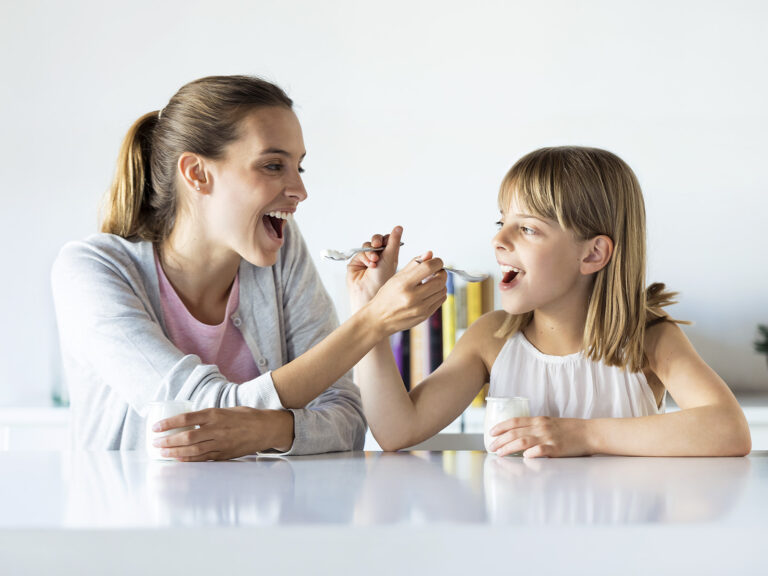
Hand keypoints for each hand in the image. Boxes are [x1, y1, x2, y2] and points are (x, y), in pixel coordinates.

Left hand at [151, 407, 294, 460]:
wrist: (267, 428)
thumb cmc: (246, 416)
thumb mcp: (226, 410)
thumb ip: (209, 416)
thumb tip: (189, 422)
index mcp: (215, 414)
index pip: (186, 419)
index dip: (169, 423)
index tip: (156, 427)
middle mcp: (217, 429)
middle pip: (187, 436)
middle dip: (168, 441)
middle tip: (154, 443)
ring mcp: (221, 443)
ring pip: (193, 450)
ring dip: (175, 452)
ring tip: (162, 453)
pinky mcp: (224, 454)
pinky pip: (203, 459)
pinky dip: (189, 460)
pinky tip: (178, 459)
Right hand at [347, 226, 403, 305]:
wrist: (368, 292)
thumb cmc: (382, 280)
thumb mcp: (390, 258)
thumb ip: (393, 241)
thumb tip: (399, 227)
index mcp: (390, 256)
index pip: (389, 240)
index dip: (388, 238)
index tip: (388, 239)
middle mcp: (379, 257)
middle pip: (377, 240)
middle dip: (377, 241)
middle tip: (377, 244)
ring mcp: (367, 259)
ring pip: (367, 245)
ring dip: (371, 251)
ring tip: (374, 260)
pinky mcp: (357, 262)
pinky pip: (360, 252)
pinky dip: (364, 256)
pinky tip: (368, 264)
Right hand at [363, 251, 446, 336]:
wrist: (379, 319)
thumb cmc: (387, 296)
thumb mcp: (396, 277)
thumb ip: (414, 264)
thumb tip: (430, 254)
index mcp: (404, 284)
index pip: (428, 268)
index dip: (437, 262)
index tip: (437, 261)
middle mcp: (412, 297)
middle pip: (439, 280)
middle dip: (442, 272)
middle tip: (437, 271)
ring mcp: (420, 308)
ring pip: (442, 290)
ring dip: (441, 283)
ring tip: (433, 281)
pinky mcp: (425, 315)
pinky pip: (441, 300)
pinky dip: (440, 292)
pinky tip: (432, 290)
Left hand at [488, 416, 589, 457]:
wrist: (589, 432)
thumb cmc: (570, 429)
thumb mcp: (550, 423)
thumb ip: (536, 427)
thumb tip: (519, 435)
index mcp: (539, 420)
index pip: (515, 421)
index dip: (501, 426)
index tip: (491, 432)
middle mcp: (541, 427)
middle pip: (515, 433)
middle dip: (500, 440)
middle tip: (491, 446)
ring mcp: (549, 438)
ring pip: (523, 441)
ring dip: (509, 447)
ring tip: (499, 453)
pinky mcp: (557, 449)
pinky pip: (541, 450)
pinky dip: (531, 453)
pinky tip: (523, 457)